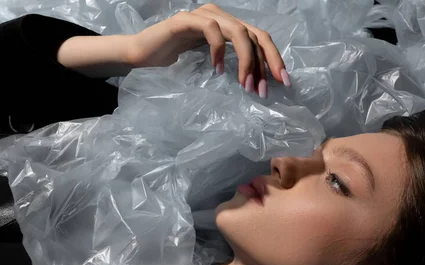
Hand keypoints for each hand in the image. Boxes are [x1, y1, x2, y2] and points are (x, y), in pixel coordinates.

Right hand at [126, 3, 290, 97]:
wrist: (141, 54)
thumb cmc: (174, 62)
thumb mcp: (210, 64)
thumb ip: (232, 65)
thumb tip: (259, 84)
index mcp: (228, 26)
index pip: (260, 38)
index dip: (274, 59)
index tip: (283, 82)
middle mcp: (220, 16)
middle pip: (256, 34)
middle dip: (266, 62)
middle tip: (266, 89)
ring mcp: (203, 15)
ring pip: (238, 32)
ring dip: (246, 61)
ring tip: (245, 85)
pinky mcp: (186, 20)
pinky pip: (211, 30)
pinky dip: (219, 51)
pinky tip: (217, 71)